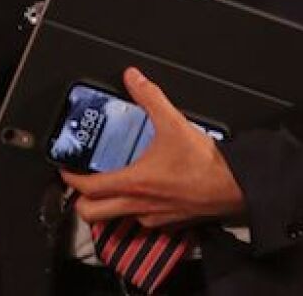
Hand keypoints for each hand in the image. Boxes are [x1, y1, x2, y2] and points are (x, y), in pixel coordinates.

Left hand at [61, 68, 245, 227]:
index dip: (69, 179)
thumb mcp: (173, 121)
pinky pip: (141, 222)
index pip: (86, 189)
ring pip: (116, 219)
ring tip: (109, 185)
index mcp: (132, 183)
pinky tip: (141, 192)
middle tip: (81, 183)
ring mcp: (153, 218)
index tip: (65, 169)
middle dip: (80, 201)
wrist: (236, 186)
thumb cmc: (206, 164)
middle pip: (92, 214)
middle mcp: (138, 205)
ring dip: (107, 206)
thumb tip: (133, 78)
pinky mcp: (169, 223)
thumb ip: (149, 96)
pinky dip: (133, 209)